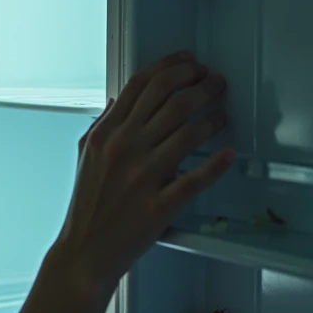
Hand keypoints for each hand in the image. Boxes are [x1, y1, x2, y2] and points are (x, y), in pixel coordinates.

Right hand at [50, 51, 232, 301]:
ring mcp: (142, 175)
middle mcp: (123, 148)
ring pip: (185, 132)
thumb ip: (100, 125)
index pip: (140, 86)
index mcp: (105, 134)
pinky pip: (194, 179)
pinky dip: (215, 165)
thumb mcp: (84, 156)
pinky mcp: (159, 204)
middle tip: (213, 80)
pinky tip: (228, 154)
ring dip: (211, 116)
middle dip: (198, 83)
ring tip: (222, 110)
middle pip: (169, 101)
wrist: (85, 250)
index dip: (170, 67)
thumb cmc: (87, 206)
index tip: (188, 62)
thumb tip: (114, 102)